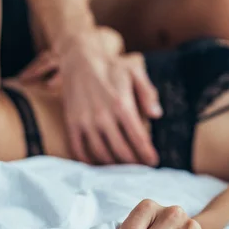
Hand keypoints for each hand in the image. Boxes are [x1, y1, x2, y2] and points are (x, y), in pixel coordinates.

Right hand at [23, 28, 161, 165]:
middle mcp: (103, 116)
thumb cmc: (111, 67)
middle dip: (134, 163)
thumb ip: (148, 93)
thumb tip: (156, 115)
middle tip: (140, 169)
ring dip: (114, 165)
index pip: (138, 138)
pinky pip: (78, 149)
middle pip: (121, 151)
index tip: (153, 162)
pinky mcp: (71, 123)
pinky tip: (99, 164)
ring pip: (101, 154)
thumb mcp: (134, 73)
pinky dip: (89, 161)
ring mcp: (85, 121)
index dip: (147, 154)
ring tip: (123, 169)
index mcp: (121, 105)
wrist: (78, 59)